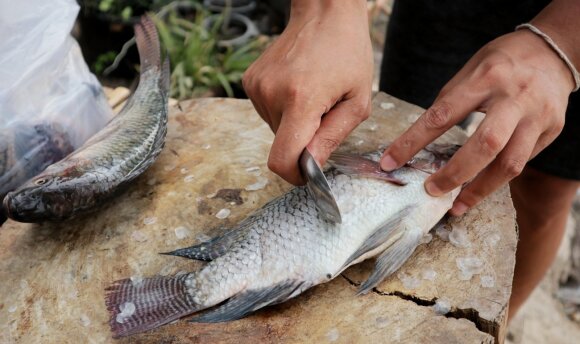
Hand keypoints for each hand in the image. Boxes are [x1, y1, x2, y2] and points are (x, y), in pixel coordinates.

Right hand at [243, 0, 372, 184]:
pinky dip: (283, 110)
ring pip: (274, 129)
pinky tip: (297, 87)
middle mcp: (271, 94)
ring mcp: (257, 86)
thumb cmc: (348, 54)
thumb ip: (331, 138)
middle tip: (322, 114)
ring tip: (311, 95)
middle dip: (302, 141)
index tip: (308, 172)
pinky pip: (267, 112)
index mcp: (300, 100)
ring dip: (293, 123)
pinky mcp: (250, 81)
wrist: (324, 13)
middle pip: (281, 145)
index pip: (281, 160)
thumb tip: (310, 168)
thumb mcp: (356, 102)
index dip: (294, 175)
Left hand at [380, 29, 574, 215]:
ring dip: (480, 190)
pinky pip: (522, 162)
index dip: (412, 142)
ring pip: (510, 164)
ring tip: (456, 206)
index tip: (389, 163)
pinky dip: (498, 178)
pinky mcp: (551, 130)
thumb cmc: (501, 62)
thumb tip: (422, 138)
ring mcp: (537, 116)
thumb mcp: (471, 70)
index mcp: (484, 78)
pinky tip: (481, 188)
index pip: (442, 115)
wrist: (554, 50)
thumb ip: (451, 102)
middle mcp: (514, 97)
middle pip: (485, 144)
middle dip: (454, 174)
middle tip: (430, 192)